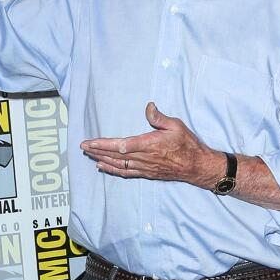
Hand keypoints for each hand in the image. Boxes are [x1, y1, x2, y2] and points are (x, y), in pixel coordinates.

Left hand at [80, 102, 224, 188]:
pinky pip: (125, 172)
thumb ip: (159, 117)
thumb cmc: (188, 145)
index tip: (90, 142)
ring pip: (117, 165)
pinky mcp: (146, 173)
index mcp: (149, 145)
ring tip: (89, 154)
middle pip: (115, 156)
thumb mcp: (176, 126)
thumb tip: (148, 106)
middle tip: (83, 147)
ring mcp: (144, 168)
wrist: (197, 166)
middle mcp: (144, 158)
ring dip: (102, 160)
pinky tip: (102, 167)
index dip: (103, 144)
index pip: (121, 146)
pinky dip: (112, 170)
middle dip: (97, 151)